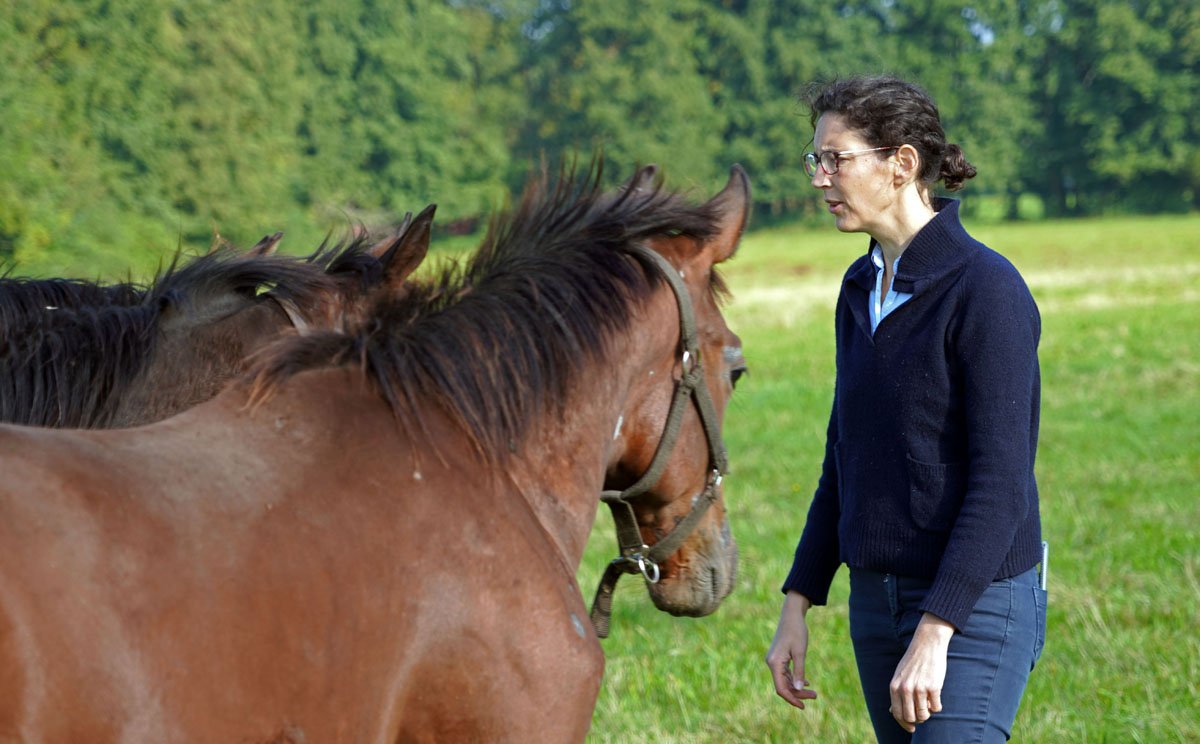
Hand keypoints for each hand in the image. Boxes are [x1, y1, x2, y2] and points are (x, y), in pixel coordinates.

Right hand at [765, 591, 819, 708]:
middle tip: (815, 696)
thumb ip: (800, 671)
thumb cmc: (797, 631)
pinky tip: (806, 683)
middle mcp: (771, 663)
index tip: (803, 706)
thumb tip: (799, 689)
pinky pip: (786, 674)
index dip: (792, 699)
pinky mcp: (779, 658)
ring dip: (798, 687)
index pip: (781, 688)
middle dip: (798, 693)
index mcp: (774, 663)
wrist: (792, 614)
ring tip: (813, 692)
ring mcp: (774, 661)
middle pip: (783, 686)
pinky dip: (795, 679)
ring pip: (785, 681)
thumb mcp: (800, 652)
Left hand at [889, 612, 953, 731]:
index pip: (897, 714)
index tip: (911, 729)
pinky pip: (936, 708)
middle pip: (911, 718)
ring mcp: (919, 688)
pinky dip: (937, 706)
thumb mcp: (899, 675)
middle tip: (923, 715)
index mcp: (894, 686)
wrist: (927, 644)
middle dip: (917, 720)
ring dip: (928, 713)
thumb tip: (892, 712)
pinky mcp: (934, 687)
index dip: (904, 724)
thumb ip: (896, 693)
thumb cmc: (913, 661)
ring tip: (929, 704)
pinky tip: (936, 698)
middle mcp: (905, 688)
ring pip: (924, 715)